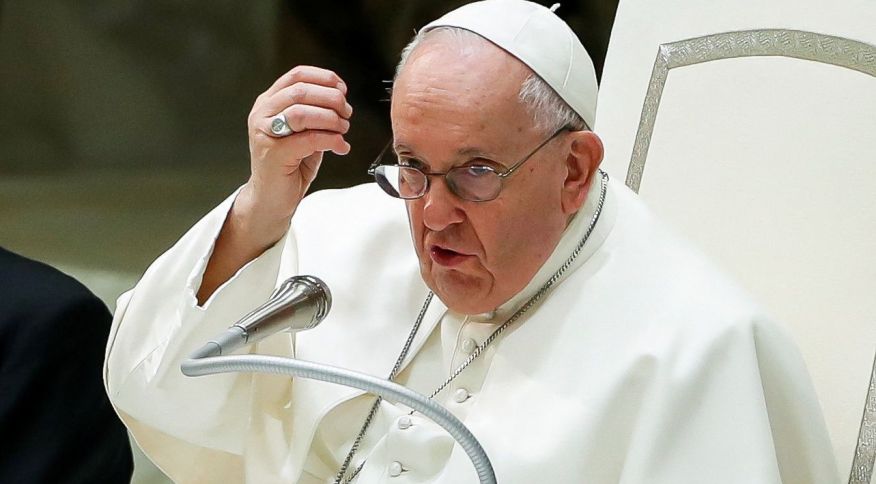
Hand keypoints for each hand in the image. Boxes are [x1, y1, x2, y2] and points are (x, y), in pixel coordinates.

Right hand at [242, 65, 352, 227]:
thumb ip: (316, 114)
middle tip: (347, 113)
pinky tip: (340, 146)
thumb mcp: (303, 132)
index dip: (324, 78)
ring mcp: (265, 133)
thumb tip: (340, 100)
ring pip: (302, 112)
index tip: (342, 90)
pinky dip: (330, 140)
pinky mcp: (274, 153)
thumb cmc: (289, 166)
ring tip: (342, 130)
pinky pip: (308, 139)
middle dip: (332, 100)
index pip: (297, 75)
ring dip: (331, 119)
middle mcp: (263, 114)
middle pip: (301, 91)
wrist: (271, 199)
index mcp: (269, 103)